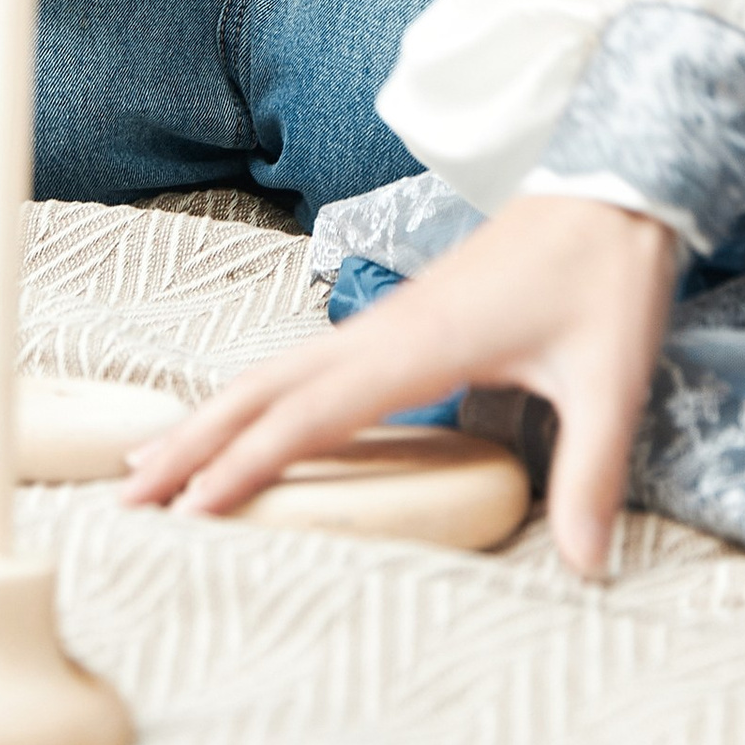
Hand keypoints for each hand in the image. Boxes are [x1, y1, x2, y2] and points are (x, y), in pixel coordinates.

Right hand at [122, 190, 681, 578]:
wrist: (617, 177)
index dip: (246, 466)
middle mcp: (388, 329)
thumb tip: (589, 567)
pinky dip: (259, 396)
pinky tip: (252, 420)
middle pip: (266, 388)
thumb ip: (590, 474)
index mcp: (421, 343)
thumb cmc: (607, 271)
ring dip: (215, 415)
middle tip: (127, 493)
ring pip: (280, 371)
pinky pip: (309, 363)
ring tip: (155, 460)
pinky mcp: (407, 316)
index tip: (187, 512)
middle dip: (194, 441)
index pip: (311, 415)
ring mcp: (391, 318)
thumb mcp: (610, 376)